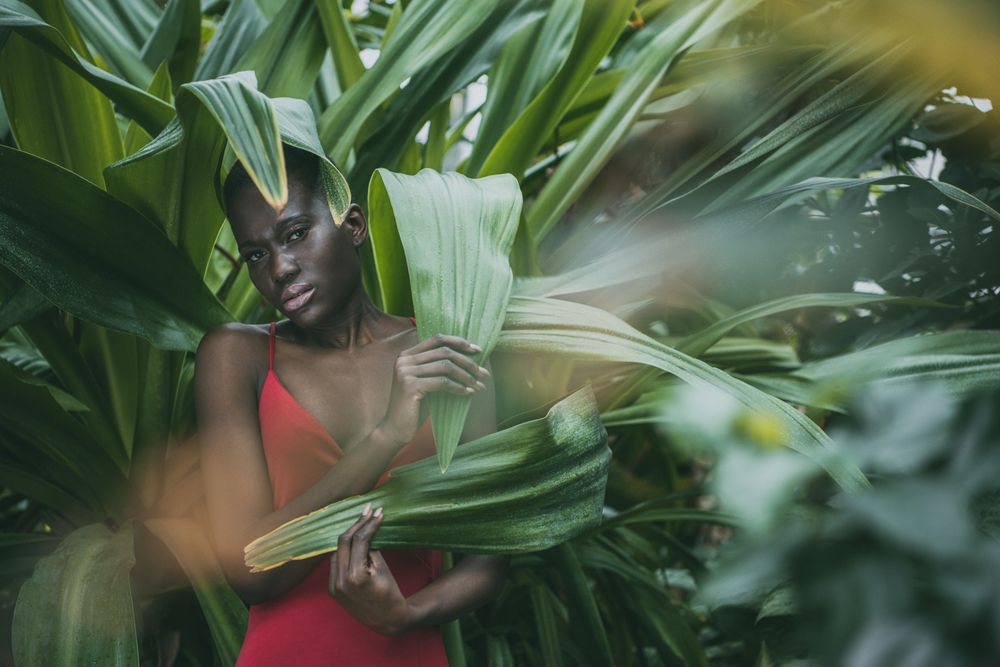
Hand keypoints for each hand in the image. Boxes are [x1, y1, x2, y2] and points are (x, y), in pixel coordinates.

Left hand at [328, 504, 412, 635]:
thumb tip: (366, 529)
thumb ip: (371, 548)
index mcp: (356, 576)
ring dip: (349, 536)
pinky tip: (353, 541)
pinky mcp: (332, 589)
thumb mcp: (383, 568)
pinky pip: (335, 563)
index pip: (360, 540)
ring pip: (337, 550)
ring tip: (362, 523)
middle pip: (344, 541)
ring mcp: (333, 586)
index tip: (378, 512)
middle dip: (357, 524)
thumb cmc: (390, 593)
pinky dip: (343, 551)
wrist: (386, 620)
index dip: (369, 523)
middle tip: (368, 510)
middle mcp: (340, 580)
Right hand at [376, 333, 489, 445]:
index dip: (459, 342)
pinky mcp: (410, 386)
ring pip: (445, 367)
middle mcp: (404, 360)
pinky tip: (468, 393)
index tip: (477, 350)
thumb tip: (471, 357)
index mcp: (407, 355)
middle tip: (483, 373)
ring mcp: (405, 372)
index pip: (437, 339)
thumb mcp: (426, 382)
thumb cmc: (415, 406)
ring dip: (466, 376)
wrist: (395, 429)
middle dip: (468, 362)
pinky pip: (442, 383)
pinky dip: (458, 387)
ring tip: (479, 385)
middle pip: (444, 352)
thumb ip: (439, 367)